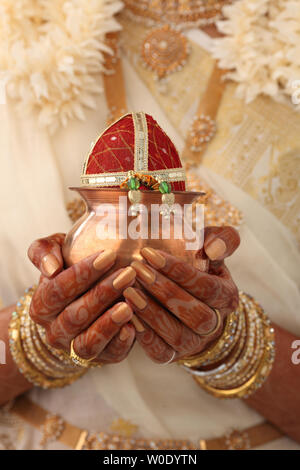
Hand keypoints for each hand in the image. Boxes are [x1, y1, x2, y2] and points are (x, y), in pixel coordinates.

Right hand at [28, 234, 135, 364]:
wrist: (84, 302)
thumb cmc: (71, 269)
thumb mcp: (56, 253)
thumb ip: (43, 251)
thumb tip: (51, 268)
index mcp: (41, 306)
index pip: (56, 291)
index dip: (81, 274)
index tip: (108, 255)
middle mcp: (55, 331)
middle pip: (74, 316)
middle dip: (102, 294)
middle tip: (128, 274)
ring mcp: (76, 348)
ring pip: (88, 342)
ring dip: (109, 323)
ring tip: (129, 305)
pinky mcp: (103, 357)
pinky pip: (110, 354)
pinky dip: (121, 342)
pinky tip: (134, 325)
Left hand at [124, 226, 239, 363]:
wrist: (188, 301)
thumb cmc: (197, 267)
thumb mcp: (211, 249)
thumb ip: (221, 240)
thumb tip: (214, 247)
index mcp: (227, 296)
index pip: (208, 286)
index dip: (179, 271)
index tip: (150, 253)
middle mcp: (215, 324)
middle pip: (194, 313)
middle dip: (164, 291)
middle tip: (137, 270)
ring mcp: (194, 342)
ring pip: (177, 334)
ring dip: (151, 313)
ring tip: (128, 291)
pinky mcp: (173, 355)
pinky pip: (160, 352)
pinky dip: (143, 336)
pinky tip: (127, 314)